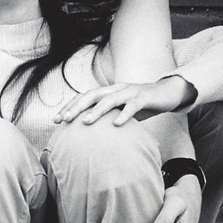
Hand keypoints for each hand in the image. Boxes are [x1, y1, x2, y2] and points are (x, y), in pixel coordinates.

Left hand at [54, 75, 195, 126]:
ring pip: (110, 99)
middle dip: (76, 107)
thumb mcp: (120, 110)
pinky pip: (132, 107)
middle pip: (92, 95)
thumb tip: (89, 134)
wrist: (166, 93)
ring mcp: (130, 92)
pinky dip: (124, 115)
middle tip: (64, 120)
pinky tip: (116, 124)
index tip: (55, 120)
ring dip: (96, 111)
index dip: (69, 107)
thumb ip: (107, 117)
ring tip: (85, 122)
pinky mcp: (143, 98)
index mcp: (108, 91)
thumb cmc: (140, 104)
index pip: (84, 97)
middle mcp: (116, 89)